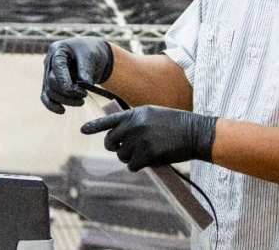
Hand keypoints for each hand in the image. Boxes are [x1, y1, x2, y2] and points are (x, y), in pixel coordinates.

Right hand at [41, 37, 113, 113]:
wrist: (91, 55)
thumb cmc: (90, 52)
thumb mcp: (91, 56)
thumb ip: (86, 69)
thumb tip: (83, 85)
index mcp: (58, 50)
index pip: (57, 68)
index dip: (65, 82)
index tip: (78, 92)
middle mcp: (49, 62)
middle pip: (52, 82)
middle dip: (67, 93)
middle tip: (84, 96)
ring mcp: (48, 73)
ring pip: (49, 91)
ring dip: (64, 100)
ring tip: (81, 102)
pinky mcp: (50, 84)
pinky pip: (46, 96)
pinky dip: (52, 105)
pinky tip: (62, 111)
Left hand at [81, 106, 217, 171]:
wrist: (195, 133)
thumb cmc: (177, 125)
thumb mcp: (154, 114)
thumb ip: (136, 121)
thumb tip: (122, 137)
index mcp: (136, 113)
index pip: (109, 120)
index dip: (95, 126)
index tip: (83, 130)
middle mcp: (134, 125)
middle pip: (110, 141)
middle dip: (115, 148)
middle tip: (124, 149)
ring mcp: (139, 140)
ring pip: (121, 156)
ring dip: (130, 158)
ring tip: (146, 152)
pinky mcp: (146, 154)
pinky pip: (132, 166)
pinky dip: (139, 166)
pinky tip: (151, 160)